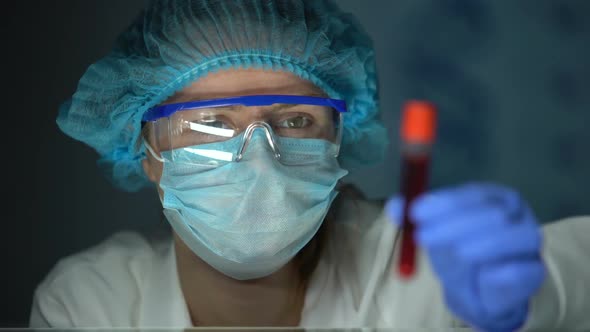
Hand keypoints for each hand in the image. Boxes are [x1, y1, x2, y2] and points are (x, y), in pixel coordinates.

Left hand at [386, 182, 545, 331]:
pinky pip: (522, 269)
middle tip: (424, 237)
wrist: (484, 292)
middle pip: (490, 213)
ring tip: (457, 253)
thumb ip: (416, 218)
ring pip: (511, 237)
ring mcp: (528, 241)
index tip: (416, 212)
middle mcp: (515, 214)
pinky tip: (484, 274)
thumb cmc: (461, 253)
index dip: (443, 202)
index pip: (470, 194)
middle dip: (454, 224)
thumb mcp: (435, 232)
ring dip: (480, 244)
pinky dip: (501, 272)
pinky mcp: (534, 271)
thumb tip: (395, 206)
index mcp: (492, 197)